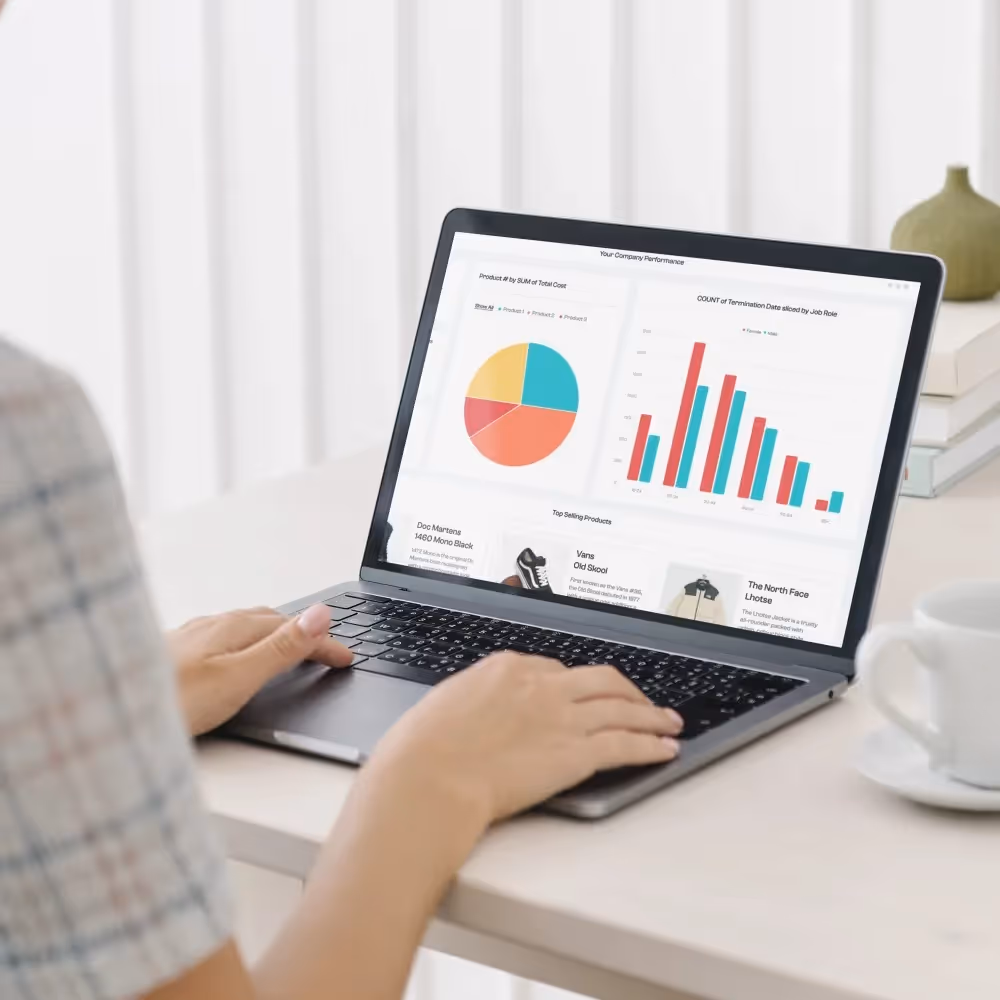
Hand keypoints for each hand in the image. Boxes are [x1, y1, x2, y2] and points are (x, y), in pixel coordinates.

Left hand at [167, 604, 352, 735]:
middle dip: (302, 633)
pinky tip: (231, 661)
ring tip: (288, 650)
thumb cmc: (168, 701)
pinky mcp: (170, 654)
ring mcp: (188, 638)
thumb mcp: (238, 678)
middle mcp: (210, 625)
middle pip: (269, 621)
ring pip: (241, 629)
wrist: (103, 712)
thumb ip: (281, 648)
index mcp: (233, 627)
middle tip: (325, 651)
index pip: (295, 628)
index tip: (346, 658)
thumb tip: (320, 614)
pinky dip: (244, 645)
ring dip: (272, 636)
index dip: (324, 643)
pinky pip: (219, 640)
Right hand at [365, 652, 681, 829]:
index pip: (556, 670)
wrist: (430, 777)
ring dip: (651, 715)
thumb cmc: (423, 748)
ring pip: (622, 707)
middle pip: (600, 679)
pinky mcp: (576, 754)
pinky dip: (650, 745)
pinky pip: (625, 744)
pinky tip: (664, 749)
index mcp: (507, 668)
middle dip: (626, 690)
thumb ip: (475, 701)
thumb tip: (479, 711)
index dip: (577, 685)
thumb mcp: (445, 704)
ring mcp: (562, 717)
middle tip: (641, 700)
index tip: (586, 695)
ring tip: (669, 722)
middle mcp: (541, 685)